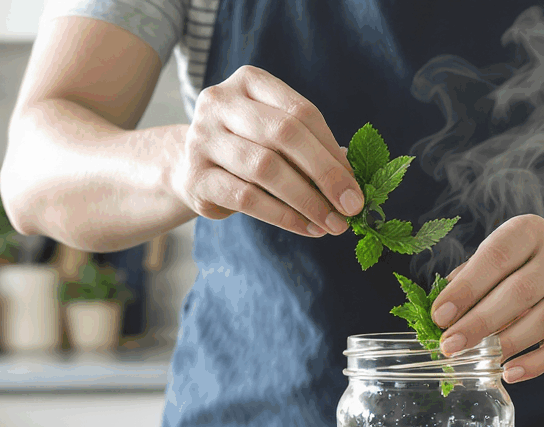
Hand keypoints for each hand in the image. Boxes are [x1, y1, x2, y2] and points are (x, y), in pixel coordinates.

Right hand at [171, 65, 363, 236]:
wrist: (188, 168)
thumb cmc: (247, 149)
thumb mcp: (277, 138)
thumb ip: (311, 148)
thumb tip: (351, 181)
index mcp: (249, 81)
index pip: (301, 111)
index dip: (332, 149)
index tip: (355, 183)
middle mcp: (221, 102)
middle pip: (284, 134)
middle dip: (325, 173)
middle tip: (351, 206)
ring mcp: (203, 138)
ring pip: (266, 168)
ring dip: (307, 200)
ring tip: (332, 223)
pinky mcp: (196, 177)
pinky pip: (247, 198)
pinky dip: (283, 216)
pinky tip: (306, 228)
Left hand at [430, 215, 543, 383]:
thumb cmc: (515, 263)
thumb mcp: (492, 258)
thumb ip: (468, 281)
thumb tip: (442, 315)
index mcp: (529, 231)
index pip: (497, 258)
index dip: (467, 289)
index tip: (440, 316)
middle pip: (521, 291)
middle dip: (481, 322)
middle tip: (452, 344)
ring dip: (508, 343)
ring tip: (479, 359)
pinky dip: (538, 363)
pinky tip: (511, 373)